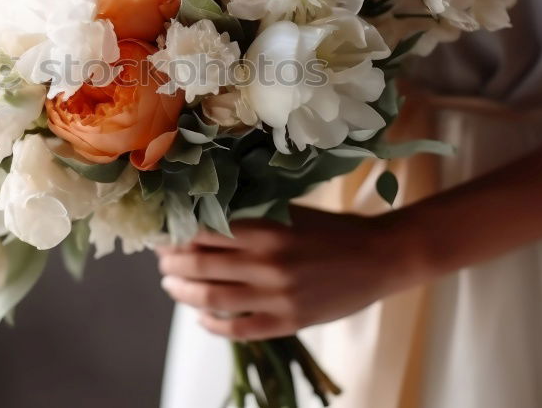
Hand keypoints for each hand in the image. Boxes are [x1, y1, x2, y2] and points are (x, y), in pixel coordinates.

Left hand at [156, 205, 426, 339]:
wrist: (380, 257)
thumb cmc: (334, 230)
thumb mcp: (291, 211)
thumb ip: (252, 217)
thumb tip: (205, 220)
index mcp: (268, 230)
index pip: (205, 233)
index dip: (177, 235)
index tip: (164, 233)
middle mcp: (268, 264)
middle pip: (202, 266)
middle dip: (173, 263)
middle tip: (161, 260)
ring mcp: (278, 297)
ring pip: (213, 299)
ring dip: (184, 293)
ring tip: (172, 285)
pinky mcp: (288, 322)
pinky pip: (239, 329)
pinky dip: (213, 324)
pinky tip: (201, 318)